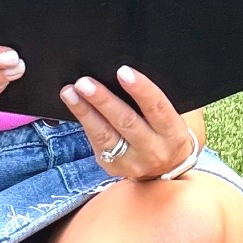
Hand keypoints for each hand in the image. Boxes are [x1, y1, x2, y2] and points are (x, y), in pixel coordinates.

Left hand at [60, 65, 194, 180]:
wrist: (167, 171)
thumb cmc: (166, 131)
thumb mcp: (171, 117)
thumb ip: (154, 100)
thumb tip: (125, 72)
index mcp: (173, 132)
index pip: (157, 108)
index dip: (141, 89)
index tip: (123, 71)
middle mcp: (154, 149)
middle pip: (126, 122)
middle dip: (103, 100)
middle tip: (84, 82)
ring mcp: (132, 162)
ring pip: (105, 135)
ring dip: (85, 112)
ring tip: (69, 93)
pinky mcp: (114, 167)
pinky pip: (96, 143)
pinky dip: (84, 123)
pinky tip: (74, 106)